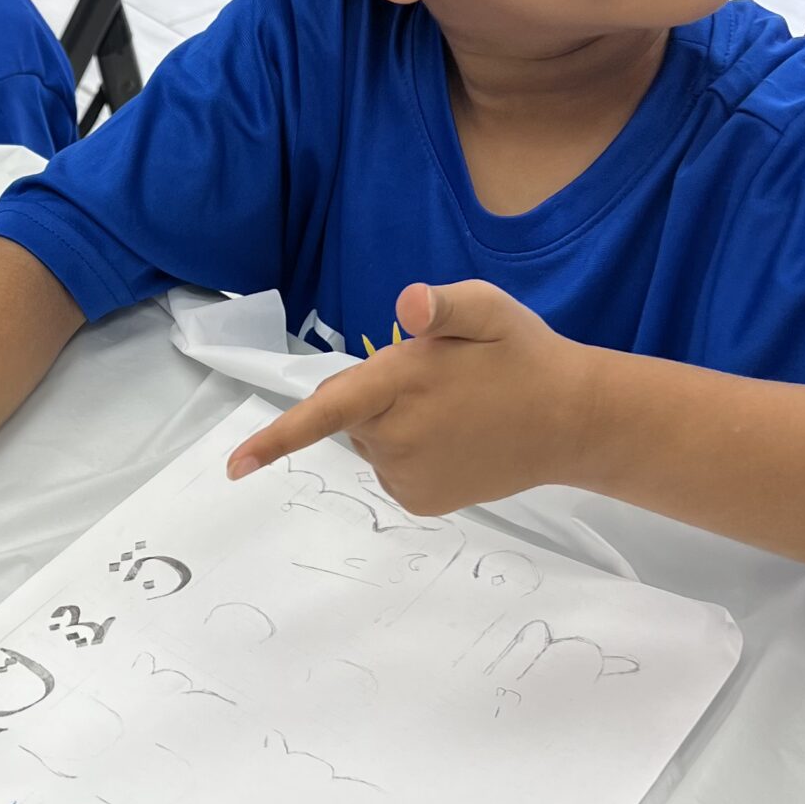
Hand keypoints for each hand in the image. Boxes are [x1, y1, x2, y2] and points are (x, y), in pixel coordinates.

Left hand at [226, 279, 599, 515]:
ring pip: (370, 442)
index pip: (326, 412)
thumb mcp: (489, 310)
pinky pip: (391, 469)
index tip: (233, 466)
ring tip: (455, 408)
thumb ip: (444, 304)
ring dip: (395, 424)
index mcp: (403, 384)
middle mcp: (397, 438)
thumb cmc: (523, 355)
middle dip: (378, 394)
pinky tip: (455, 439)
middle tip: (439, 378)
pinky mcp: (419, 499)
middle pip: (351, 414)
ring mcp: (408, 476)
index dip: (276, 439)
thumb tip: (408, 303)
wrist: (571, 421)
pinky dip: (409, 453)